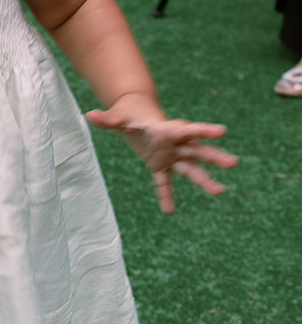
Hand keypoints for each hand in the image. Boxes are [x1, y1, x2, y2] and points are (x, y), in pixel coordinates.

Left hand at [86, 98, 237, 213]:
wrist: (134, 113)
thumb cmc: (129, 112)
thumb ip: (107, 119)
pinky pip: (165, 183)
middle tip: (234, 163)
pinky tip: (168, 211)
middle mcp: (173, 143)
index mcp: (166, 128)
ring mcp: (169, 156)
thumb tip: (90, 116)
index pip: (187, 129)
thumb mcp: (118, 116)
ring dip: (204, 180)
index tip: (222, 131)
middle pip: (197, 150)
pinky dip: (166, 195)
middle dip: (214, 156)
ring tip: (220, 192)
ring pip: (190, 169)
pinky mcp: (160, 166)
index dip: (203, 130)